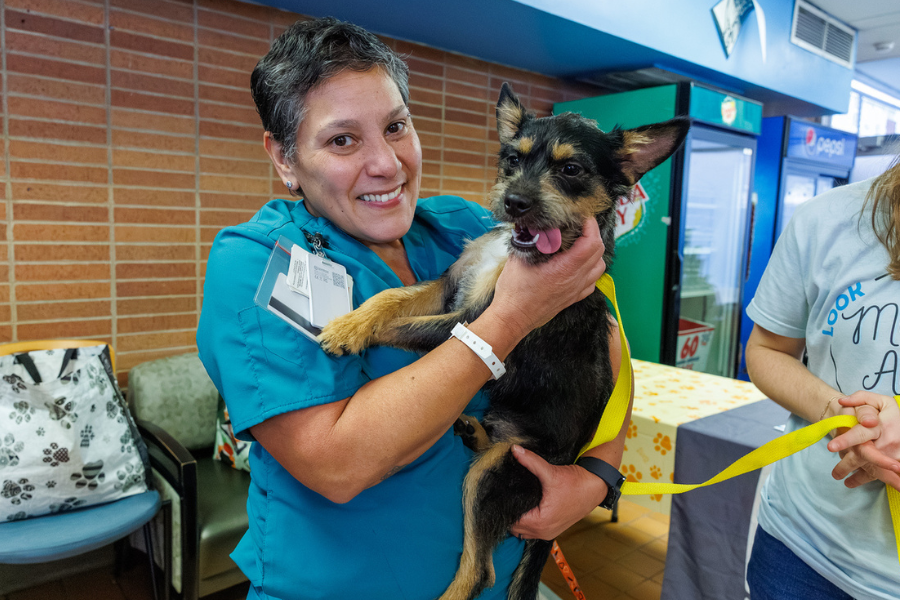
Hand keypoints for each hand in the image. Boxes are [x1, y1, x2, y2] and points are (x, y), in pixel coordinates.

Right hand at [492, 219, 606, 335]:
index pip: (591, 242)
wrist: (513, 318)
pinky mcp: (573, 298)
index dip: (590, 226)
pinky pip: (592, 282)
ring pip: (599, 267)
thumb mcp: (519, 259)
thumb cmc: (514, 292)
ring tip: (580, 244)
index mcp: (565, 269)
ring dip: (594, 253)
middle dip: (593, 234)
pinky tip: (577, 265)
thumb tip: (536, 226)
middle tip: (580, 226)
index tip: (582, 217)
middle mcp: (575, 280)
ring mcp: (576, 290)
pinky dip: (590, 270)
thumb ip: (531, 240)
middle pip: (598, 252)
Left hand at [508, 445, 604, 540]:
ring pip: (522, 531)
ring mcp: (548, 532)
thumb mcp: (551, 472)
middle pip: (514, 527)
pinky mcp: (552, 529)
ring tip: (513, 500)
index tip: (500, 494)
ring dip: (517, 519)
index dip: (503, 507)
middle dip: (509, 512)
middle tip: (505, 495)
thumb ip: (531, 462)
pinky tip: (525, 507)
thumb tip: (514, 450)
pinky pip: (532, 530)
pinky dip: (526, 522)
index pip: (511, 519)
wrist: (595, 488)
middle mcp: (543, 531)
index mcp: (540, 522)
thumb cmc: (576, 483)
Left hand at [827, 391, 899, 490]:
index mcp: (882, 424)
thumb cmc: (883, 410)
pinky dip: (864, 478)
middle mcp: (888, 442)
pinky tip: (850, 482)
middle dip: (848, 465)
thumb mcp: (877, 400)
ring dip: (856, 476)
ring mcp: (893, 454)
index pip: (862, 433)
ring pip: (872, 468)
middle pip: (865, 455)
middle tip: (834, 474)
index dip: (847, 440)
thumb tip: (843, 402)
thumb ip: (860, 398)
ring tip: (837, 477)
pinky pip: (879, 473)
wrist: (897, 421)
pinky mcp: (894, 463)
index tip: (831, 447)